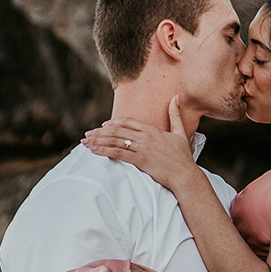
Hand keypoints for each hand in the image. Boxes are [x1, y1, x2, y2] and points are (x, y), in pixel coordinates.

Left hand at [83, 97, 197, 193]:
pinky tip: (93, 150)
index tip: (103, 125)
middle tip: (87, 134)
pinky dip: (103, 151)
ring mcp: (142, 147)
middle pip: (117, 130)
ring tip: (85, 141)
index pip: (127, 122)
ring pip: (114, 140)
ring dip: (97, 140)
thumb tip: (176, 97)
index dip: (113, 123)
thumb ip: (175, 115)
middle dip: (99, 132)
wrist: (185, 175)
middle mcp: (145, 136)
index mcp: (152, 130)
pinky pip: (117, 153)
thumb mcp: (180, 132)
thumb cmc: (183, 157)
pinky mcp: (140, 160)